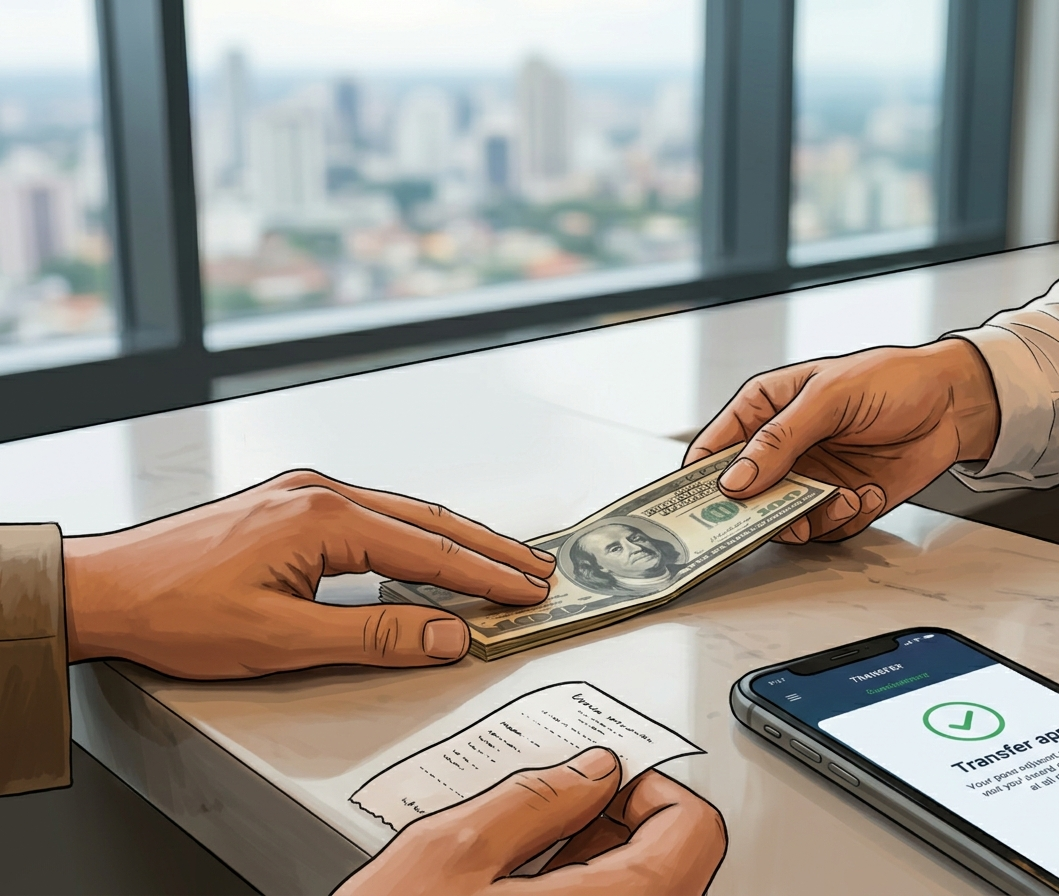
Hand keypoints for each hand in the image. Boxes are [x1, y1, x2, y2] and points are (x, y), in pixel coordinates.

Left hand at [62, 470, 555, 677]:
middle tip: (536, 569)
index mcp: (323, 517)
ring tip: (498, 561)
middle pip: (425, 520)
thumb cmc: (176, 610)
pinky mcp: (290, 506)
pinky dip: (412, 537)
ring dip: (452, 540)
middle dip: (486, 547)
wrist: (106, 588)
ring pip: (401, 514)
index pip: (428, 549)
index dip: (485, 575)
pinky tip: (427, 552)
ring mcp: (303, 495)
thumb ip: (373, 635)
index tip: (528, 591)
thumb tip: (445, 633)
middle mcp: (319, 493)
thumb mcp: (281, 637)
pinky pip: (372, 516)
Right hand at [336, 747, 725, 895]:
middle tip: (567, 801)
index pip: (693, 831)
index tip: (607, 778)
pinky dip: (584, 889)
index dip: (651, 787)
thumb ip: (534, 799)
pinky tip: (530, 882)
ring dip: (602, 856)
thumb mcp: (451, 854)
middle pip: (675, 863)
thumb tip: (592, 770)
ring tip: (537, 841)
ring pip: (643, 893)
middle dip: (623, 819)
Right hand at [685, 339, 998, 541]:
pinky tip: (867, 493)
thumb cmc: (891, 379)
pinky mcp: (839, 502)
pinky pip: (824, 528)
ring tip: (841, 498)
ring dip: (810, 517)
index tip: (699, 507)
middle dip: (762, 510)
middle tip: (781, 515)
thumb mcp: (828, 397)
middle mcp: (780, 449)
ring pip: (783, 519)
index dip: (700, 480)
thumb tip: (735, 478)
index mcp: (764, 410)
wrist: (953, 403)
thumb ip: (779, 440)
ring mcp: (809, 477)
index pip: (714, 449)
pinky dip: (845, 518)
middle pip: (745, 496)